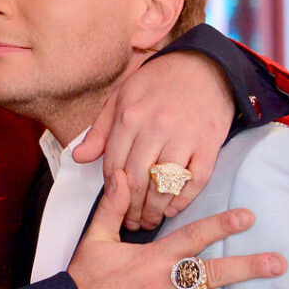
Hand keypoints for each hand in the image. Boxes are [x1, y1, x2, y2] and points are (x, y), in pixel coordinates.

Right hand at [67, 170, 284, 288]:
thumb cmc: (83, 282)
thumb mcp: (95, 240)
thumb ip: (112, 207)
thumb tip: (123, 176)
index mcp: (152, 259)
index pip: (192, 237)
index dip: (221, 226)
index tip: (248, 218)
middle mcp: (165, 286)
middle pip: (213, 273)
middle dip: (248, 267)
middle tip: (278, 263)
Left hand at [72, 52, 233, 230]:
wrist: (204, 65)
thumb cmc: (157, 82)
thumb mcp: (121, 97)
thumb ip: (100, 131)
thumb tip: (78, 157)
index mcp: (130, 117)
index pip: (113, 166)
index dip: (112, 192)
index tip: (113, 207)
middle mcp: (156, 127)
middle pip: (137, 180)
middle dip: (131, 209)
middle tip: (130, 223)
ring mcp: (185, 135)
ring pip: (164, 185)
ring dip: (155, 210)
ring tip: (149, 221)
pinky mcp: (210, 142)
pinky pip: (196, 180)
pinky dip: (184, 200)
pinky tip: (173, 209)